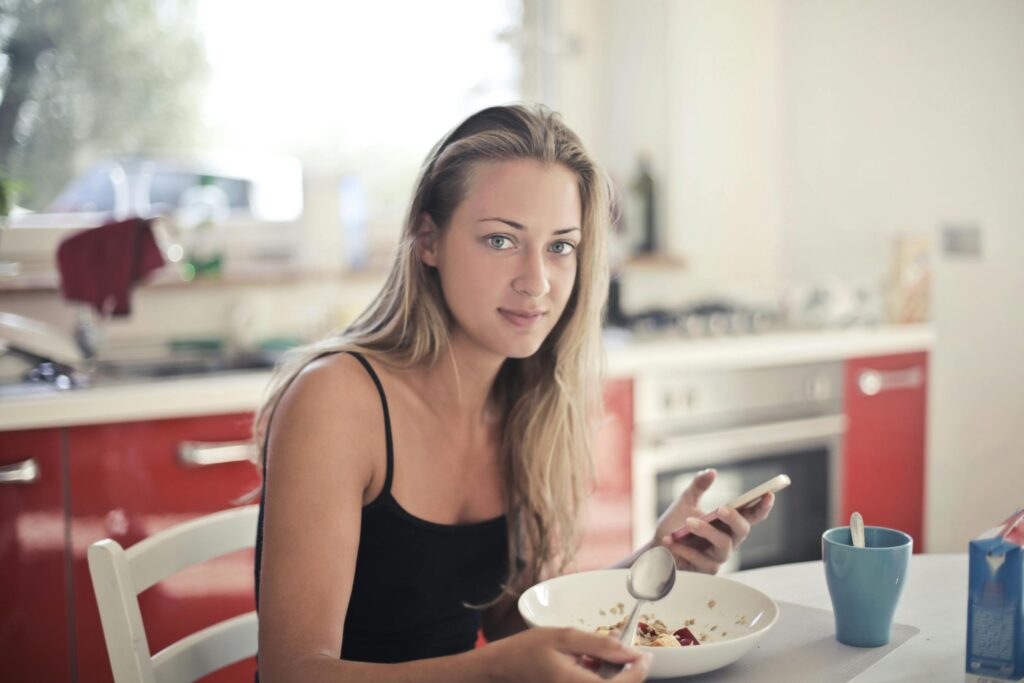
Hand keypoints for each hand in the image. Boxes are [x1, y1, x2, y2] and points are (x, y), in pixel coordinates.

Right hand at [486, 626, 650, 681]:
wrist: (499, 671)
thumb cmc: (525, 651)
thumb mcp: (563, 637)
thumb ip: (600, 645)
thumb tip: (631, 651)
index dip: (639, 672)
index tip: (644, 655)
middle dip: (624, 672)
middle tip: (617, 650)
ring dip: (611, 676)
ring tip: (593, 654)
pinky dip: (597, 678)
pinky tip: (585, 663)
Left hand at [652, 468, 773, 573]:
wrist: (656, 549)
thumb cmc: (674, 526)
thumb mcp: (685, 502)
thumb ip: (698, 487)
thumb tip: (711, 472)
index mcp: (727, 523)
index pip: (751, 515)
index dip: (762, 506)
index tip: (769, 493)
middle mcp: (728, 540)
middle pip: (743, 530)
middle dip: (734, 518)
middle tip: (721, 508)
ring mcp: (719, 556)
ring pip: (723, 545)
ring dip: (706, 531)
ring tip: (688, 522)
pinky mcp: (706, 569)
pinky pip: (701, 559)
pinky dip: (685, 548)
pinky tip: (671, 541)